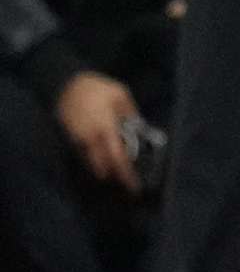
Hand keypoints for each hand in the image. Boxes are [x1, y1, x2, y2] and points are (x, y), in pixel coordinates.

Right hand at [55, 71, 139, 190]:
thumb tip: (141, 130)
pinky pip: (85, 157)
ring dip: (106, 170)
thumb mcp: (120, 95)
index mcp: (105, 128)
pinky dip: (96, 161)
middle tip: (129, 182)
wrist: (66, 85)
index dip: (126, 175)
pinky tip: (105, 157)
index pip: (117, 159)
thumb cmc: (97, 88)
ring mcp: (78, 141)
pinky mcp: (71, 140)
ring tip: (118, 170)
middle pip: (104, 168)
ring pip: (93, 165)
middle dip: (116, 177)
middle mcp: (91, 139)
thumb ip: (131, 114)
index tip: (135, 187)